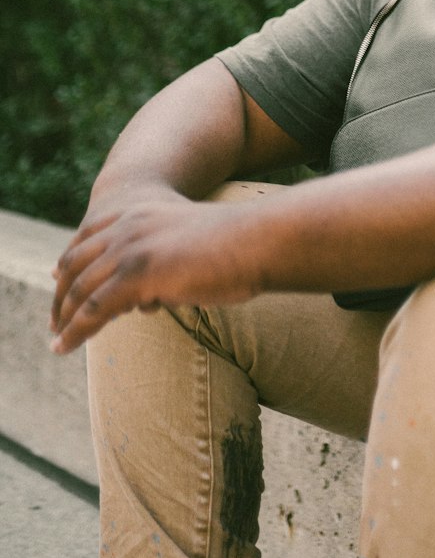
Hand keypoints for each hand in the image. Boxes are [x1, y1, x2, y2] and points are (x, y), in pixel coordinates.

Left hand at [50, 193, 261, 354]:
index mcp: (142, 210)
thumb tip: (148, 297)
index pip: (90, 234)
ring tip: (56, 341)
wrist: (258, 239)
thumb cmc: (237, 246)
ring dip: (63, 317)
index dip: (70, 257)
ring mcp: (131, 247)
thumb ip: (164, 258)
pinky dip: (74, 331)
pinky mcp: (137, 274)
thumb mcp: (189, 241)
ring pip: (80, 288)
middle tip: (54, 319)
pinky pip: (93, 309)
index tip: (57, 276)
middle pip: (76, 261)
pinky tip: (64, 346)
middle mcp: (130, 224)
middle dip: (60, 293)